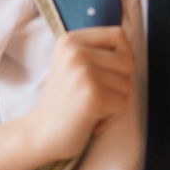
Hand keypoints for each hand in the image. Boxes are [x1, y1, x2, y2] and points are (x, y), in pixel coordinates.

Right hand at [23, 26, 133, 163]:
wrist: (39, 134)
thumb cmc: (63, 103)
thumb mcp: (72, 66)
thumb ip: (95, 53)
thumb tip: (130, 50)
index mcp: (70, 41)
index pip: (118, 35)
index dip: (123, 56)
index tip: (108, 75)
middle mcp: (76, 52)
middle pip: (127, 62)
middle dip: (119, 84)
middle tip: (95, 95)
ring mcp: (84, 73)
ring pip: (127, 85)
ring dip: (114, 102)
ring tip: (90, 108)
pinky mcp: (93, 96)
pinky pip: (123, 104)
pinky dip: (111, 118)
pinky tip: (91, 120)